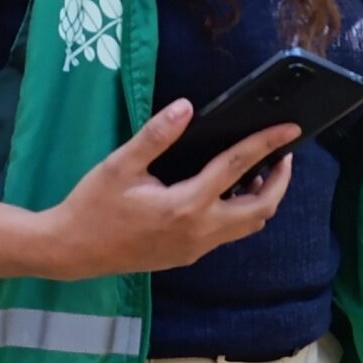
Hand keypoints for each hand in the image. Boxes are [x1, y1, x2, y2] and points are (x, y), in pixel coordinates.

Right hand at [38, 101, 299, 278]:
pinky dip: (241, 212)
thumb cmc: (93, 206)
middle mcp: (200, 231)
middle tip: (282, 155)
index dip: (267, 144)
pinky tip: (228, 192)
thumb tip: (186, 107)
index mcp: (186, 205)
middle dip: (280, 180)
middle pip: (261, 207)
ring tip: (258, 171)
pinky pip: (229, 234)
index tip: (290, 130)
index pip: (238, 167)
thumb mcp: (120, 164)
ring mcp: (197, 247)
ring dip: (262, 199)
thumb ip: (156, 136)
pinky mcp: (189, 255)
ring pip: (249, 225)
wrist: (72, 251)